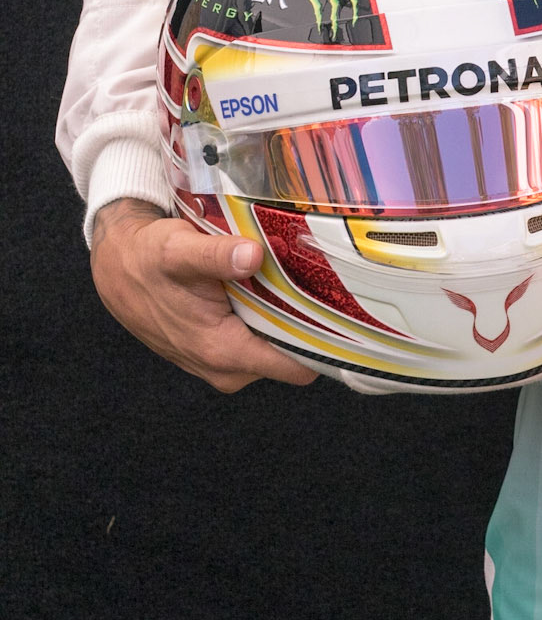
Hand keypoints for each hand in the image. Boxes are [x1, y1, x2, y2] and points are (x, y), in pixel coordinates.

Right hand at [90, 197, 317, 392]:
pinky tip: (269, 286)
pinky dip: (269, 316)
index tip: (346, 310)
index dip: (324, 341)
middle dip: (308, 322)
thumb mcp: (179, 251)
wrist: (117, 270)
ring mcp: (224, 364)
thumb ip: (216, 256)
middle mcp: (228, 368)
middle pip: (294, 354)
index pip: (296, 365)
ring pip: (278, 346)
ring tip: (294, 277)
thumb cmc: (148, 260)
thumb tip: (252, 256)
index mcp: (224, 352)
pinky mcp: (221, 352)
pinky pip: (261, 340)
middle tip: (322, 279)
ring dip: (287, 317)